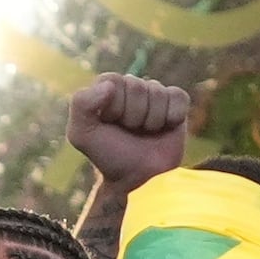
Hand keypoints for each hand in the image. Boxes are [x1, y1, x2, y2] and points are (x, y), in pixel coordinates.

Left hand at [66, 74, 197, 192]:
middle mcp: (131, 88)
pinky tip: (164, 128)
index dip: (113, 106)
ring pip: (158, 92)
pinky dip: (172, 116)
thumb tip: (109, 85)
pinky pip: (178, 96)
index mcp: (106, 89)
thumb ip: (81, 105)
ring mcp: (155, 94)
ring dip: (151, 120)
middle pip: (137, 85)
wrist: (139, 177)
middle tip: (129, 131)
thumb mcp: (81, 134)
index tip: (110, 123)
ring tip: (144, 132)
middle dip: (132, 115)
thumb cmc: (108, 154)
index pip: (112, 81)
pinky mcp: (176, 103)